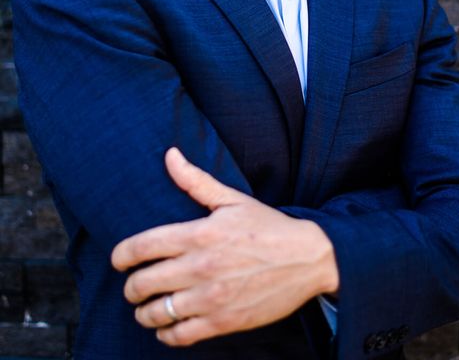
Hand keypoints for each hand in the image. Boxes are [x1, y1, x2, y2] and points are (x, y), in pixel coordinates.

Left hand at [111, 147, 337, 346]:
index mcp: (199, 234)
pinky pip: (180, 335)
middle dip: (130, 286)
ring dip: (144, 312)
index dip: (121, 255)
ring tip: (146, 307)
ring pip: (157, 313)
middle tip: (133, 285)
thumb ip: (196, 181)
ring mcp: (211, 297)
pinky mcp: (223, 321)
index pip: (142, 246)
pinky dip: (166, 334)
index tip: (118, 259)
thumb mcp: (232, 199)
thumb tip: (170, 155)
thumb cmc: (268, 226)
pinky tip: (167, 326)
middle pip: (143, 283)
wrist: (308, 259)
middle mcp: (200, 267)